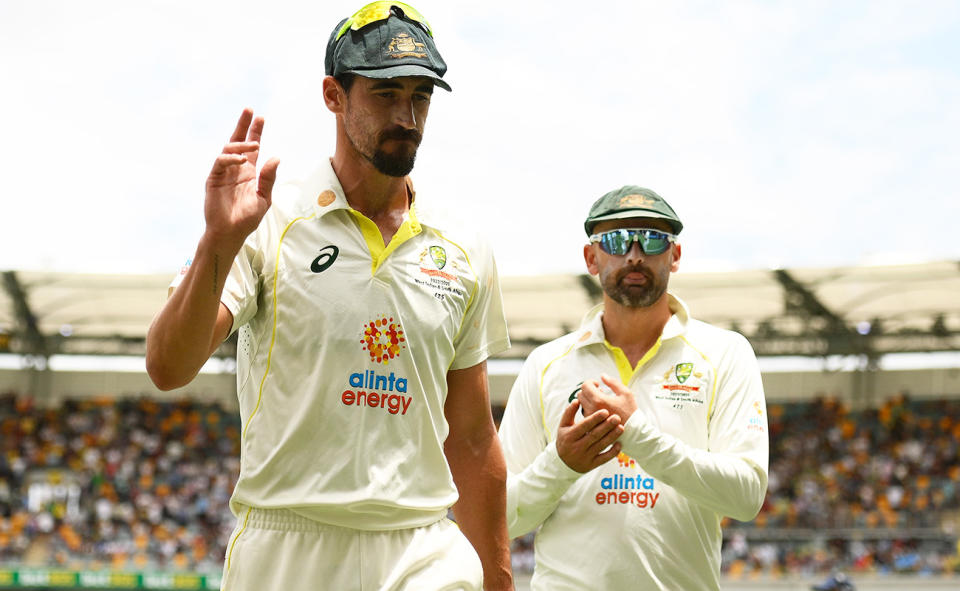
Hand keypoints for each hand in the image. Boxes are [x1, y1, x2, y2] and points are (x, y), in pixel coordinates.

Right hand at [204, 108, 279, 250]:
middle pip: (237, 141)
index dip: (255, 132)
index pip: (251, 148)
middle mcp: (235, 169)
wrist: (231, 233)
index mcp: (248, 172)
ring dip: (242, 144)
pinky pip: (220, 162)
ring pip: (229, 149)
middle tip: (250, 110)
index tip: (260, 118)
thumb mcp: (264, 197)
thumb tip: (275, 157)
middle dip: (243, 125)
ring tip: (255, 144)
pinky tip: (242, 159)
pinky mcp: (213, 179)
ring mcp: (223, 173)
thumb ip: (268, 178)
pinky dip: (231, 158)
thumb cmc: (247, 218)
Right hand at [556, 399, 623, 472]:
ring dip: (612, 436)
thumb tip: (577, 400)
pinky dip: (613, 452)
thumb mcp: (562, 426)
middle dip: (606, 426)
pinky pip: (604, 459)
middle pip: (594, 435)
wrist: (563, 463)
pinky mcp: (591, 465)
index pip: (584, 426)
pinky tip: (620, 444)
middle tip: (617, 417)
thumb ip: (569, 413)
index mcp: (569, 436)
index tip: (605, 411)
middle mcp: (577, 447)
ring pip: (600, 446)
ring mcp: (585, 457)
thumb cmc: (565, 440)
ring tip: (621, 427)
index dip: (595, 418)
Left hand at [579, 374, 637, 422]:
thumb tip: (602, 375)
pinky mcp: (590, 426)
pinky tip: (600, 410)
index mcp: (599, 400)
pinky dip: (589, 409)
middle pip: (580, 394)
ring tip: (601, 402)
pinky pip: (585, 414)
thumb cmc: (631, 412)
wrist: (632, 432)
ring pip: (582, 405)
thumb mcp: (626, 393)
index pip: (585, 386)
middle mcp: (591, 410)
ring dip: (589, 400)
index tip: (598, 385)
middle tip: (600, 393)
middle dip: (588, 391)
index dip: (591, 382)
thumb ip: (613, 382)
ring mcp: (590, 419)